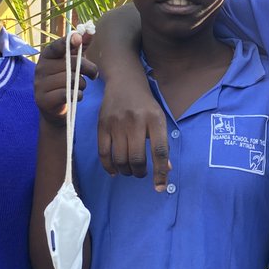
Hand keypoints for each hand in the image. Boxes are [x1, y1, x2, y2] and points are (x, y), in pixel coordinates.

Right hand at [33, 31, 96, 126]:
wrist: (54, 108)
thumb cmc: (66, 80)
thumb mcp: (73, 62)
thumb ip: (80, 47)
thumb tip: (90, 31)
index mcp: (47, 56)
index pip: (57, 46)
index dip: (67, 42)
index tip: (78, 38)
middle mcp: (40, 68)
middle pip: (71, 64)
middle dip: (88, 69)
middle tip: (93, 75)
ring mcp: (40, 84)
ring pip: (71, 80)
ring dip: (82, 85)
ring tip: (80, 87)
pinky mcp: (43, 100)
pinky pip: (68, 94)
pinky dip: (77, 95)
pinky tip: (76, 96)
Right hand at [96, 69, 171, 191]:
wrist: (124, 82)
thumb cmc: (145, 105)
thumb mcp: (159, 119)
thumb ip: (162, 144)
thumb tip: (166, 170)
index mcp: (155, 119)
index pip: (159, 151)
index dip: (160, 172)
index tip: (159, 187)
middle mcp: (136, 121)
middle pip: (137, 158)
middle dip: (139, 172)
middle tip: (140, 173)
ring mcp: (117, 123)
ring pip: (120, 159)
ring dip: (126, 171)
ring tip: (129, 170)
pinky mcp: (102, 125)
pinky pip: (103, 153)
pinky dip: (109, 167)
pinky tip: (114, 171)